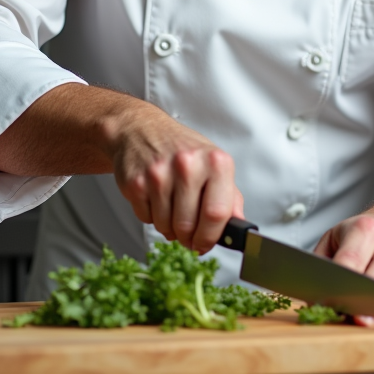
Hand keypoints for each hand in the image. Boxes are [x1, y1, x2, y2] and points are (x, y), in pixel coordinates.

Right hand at [110, 101, 244, 253]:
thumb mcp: (214, 164)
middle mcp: (188, 164)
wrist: (141, 129)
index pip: (217, 213)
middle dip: (188, 238)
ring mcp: (159, 173)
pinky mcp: (136, 183)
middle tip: (187, 234)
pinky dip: (151, 217)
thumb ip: (230, 198)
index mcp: (215, 161)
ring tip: (171, 209)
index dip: (210, 237)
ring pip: (166, 226)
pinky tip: (155, 199)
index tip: (205, 245)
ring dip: (169, 228)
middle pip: (188, 225)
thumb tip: (238, 228)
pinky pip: (146, 219)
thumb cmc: (181, 148)